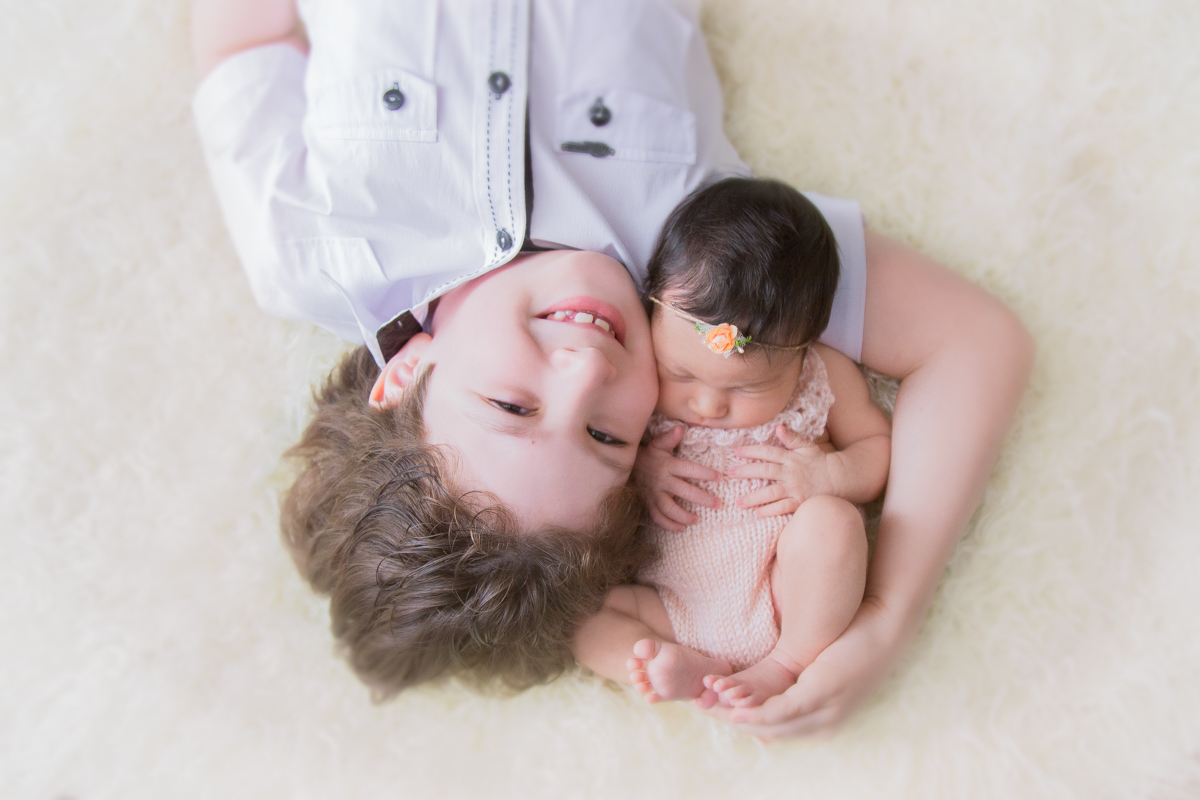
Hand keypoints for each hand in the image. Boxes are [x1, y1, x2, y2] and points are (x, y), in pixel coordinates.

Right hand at [633, 425, 722, 530]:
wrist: (627, 468)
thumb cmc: (649, 456)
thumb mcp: (658, 445)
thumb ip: (670, 438)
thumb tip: (681, 427)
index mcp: (667, 466)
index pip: (689, 470)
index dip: (705, 473)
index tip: (720, 477)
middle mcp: (662, 481)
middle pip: (684, 491)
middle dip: (702, 498)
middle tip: (718, 504)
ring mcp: (654, 495)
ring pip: (669, 509)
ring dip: (684, 516)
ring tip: (697, 519)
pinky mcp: (649, 504)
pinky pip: (658, 518)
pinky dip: (670, 525)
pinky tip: (682, 528)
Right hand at [705, 598, 902, 738]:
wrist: (884, 621)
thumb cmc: (852, 636)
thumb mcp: (819, 660)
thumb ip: (792, 669)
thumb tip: (765, 664)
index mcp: (820, 718)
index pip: (770, 727)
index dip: (736, 717)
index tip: (708, 704)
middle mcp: (822, 722)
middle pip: (764, 729)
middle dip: (728, 718)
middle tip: (698, 703)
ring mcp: (823, 711)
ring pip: (767, 723)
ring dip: (733, 714)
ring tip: (706, 699)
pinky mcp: (820, 694)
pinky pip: (779, 710)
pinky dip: (752, 710)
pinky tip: (731, 703)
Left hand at [731, 424, 840, 516]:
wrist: (840, 479)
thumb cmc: (821, 462)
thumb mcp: (808, 446)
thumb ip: (792, 438)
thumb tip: (778, 427)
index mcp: (791, 458)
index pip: (768, 452)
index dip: (751, 451)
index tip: (736, 453)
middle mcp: (791, 473)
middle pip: (765, 471)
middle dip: (746, 472)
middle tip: (730, 474)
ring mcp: (795, 489)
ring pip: (770, 493)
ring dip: (753, 497)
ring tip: (739, 502)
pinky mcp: (800, 503)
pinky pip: (782, 507)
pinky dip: (769, 510)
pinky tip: (757, 513)